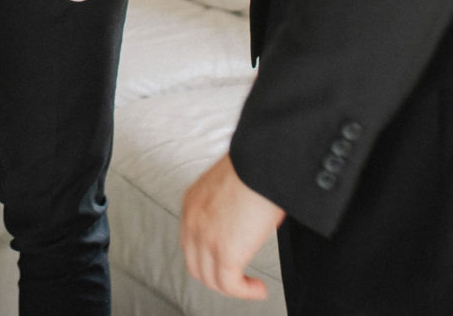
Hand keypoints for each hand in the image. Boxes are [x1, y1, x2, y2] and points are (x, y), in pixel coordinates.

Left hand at [180, 154, 283, 300]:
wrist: (261, 161)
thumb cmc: (256, 165)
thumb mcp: (234, 184)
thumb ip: (232, 204)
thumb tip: (251, 219)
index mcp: (194, 202)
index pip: (191, 242)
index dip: (208, 257)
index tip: (226, 262)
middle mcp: (193, 220)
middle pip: (196, 264)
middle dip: (217, 277)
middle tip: (239, 279)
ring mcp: (205, 237)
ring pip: (211, 279)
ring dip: (233, 287)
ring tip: (251, 286)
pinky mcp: (224, 251)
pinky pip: (230, 285)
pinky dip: (245, 292)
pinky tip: (258, 288)